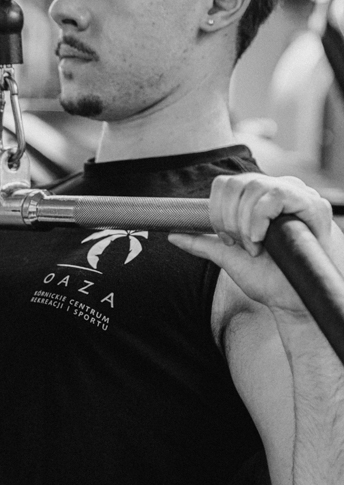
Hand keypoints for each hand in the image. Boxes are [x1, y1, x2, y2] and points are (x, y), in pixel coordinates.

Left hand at [168, 174, 336, 314]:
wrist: (291, 301)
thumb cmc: (265, 278)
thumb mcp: (227, 255)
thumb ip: (201, 242)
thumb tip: (172, 235)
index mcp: (256, 199)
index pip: (225, 184)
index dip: (216, 209)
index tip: (224, 237)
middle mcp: (275, 190)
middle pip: (235, 183)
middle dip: (227, 218)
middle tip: (238, 243)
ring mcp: (295, 194)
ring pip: (252, 187)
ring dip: (244, 222)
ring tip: (254, 245)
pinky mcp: (311, 203)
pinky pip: (274, 196)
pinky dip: (260, 219)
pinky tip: (262, 239)